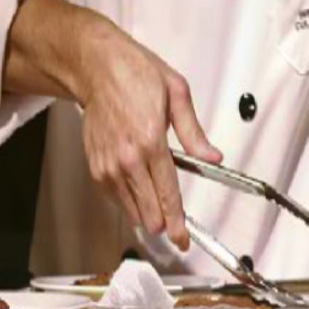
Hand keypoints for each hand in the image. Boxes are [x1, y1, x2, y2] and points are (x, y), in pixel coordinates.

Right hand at [77, 15, 221, 249]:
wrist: (97, 69)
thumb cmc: (134, 75)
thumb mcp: (176, 94)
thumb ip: (194, 133)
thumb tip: (212, 157)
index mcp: (150, 142)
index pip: (168, 193)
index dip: (177, 221)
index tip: (183, 239)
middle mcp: (127, 158)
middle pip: (148, 210)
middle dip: (164, 225)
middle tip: (175, 232)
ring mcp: (108, 165)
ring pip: (130, 208)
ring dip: (146, 215)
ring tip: (158, 214)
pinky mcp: (96, 166)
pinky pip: (114, 197)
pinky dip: (128, 202)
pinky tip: (138, 196)